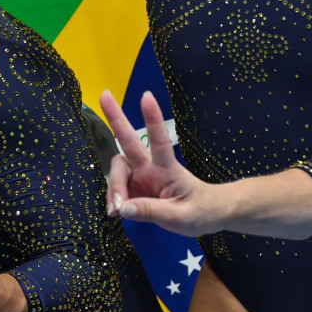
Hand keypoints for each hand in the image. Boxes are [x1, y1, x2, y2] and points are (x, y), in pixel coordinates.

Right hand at [97, 89, 225, 237]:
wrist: (207, 216)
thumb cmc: (200, 211)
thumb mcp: (179, 217)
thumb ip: (151, 211)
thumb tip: (121, 207)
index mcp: (168, 169)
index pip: (160, 141)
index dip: (153, 119)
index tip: (146, 97)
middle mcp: (151, 167)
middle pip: (129, 141)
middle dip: (116, 118)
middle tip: (104, 94)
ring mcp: (140, 177)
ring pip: (118, 170)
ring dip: (113, 187)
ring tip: (115, 211)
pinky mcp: (134, 189)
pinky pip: (117, 190)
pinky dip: (113, 201)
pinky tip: (115, 213)